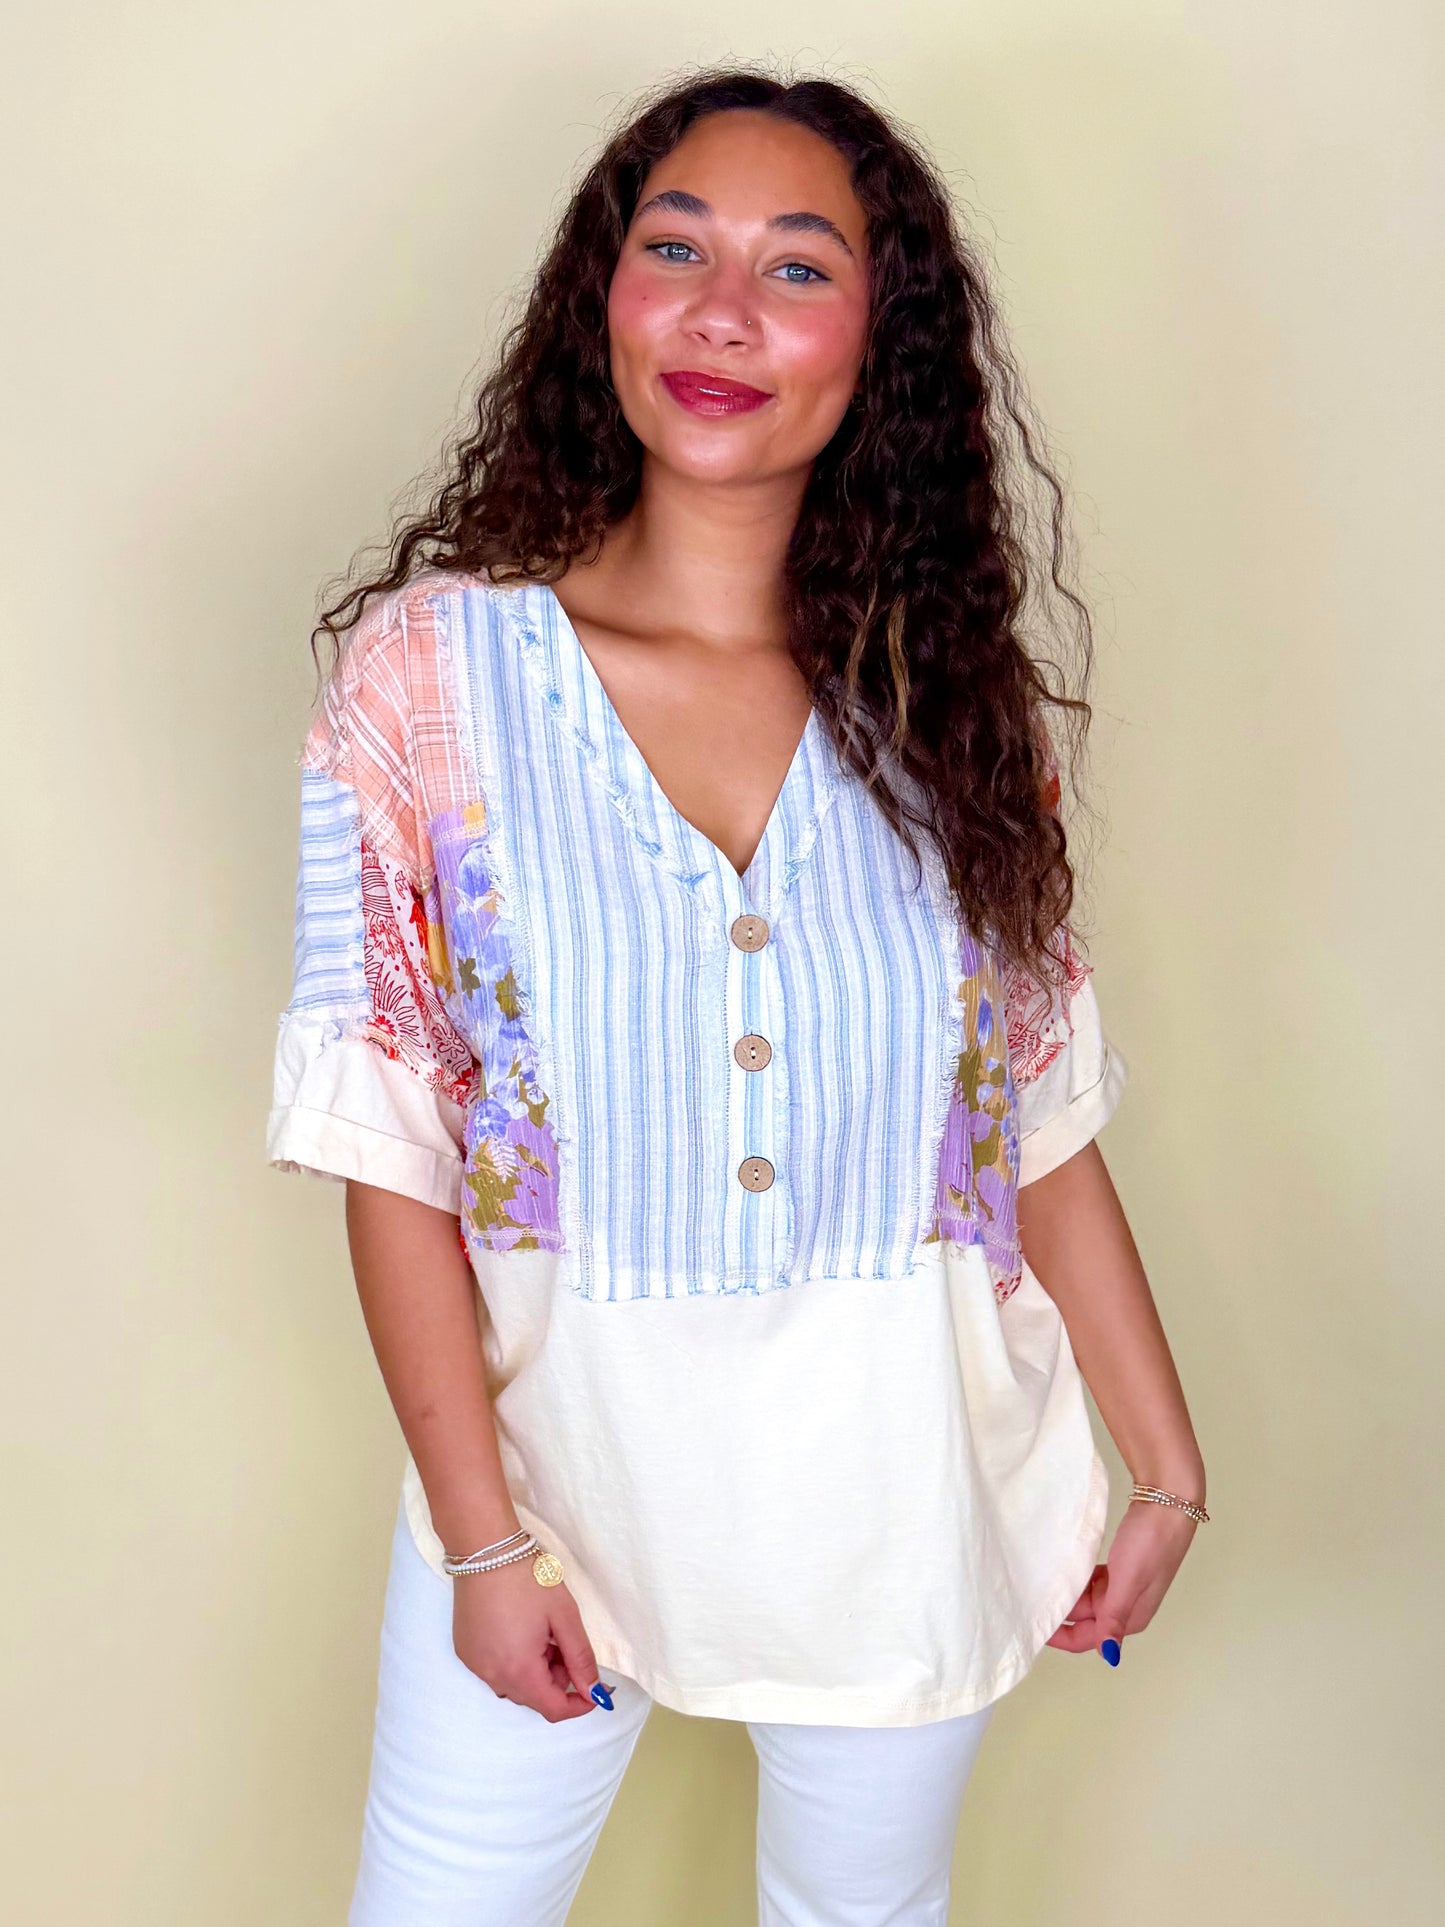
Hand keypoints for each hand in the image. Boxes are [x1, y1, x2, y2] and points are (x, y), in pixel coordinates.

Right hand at [451, 1563, 613, 1719]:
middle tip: (564, 1644)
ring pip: (513, 1686)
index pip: (553, 1709)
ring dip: (534, 1673)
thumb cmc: (528, 1580)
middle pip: (533, 1698)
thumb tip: (594, 1692)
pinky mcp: (465, 1650)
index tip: (594, 1690)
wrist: (485, 1550)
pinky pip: (494, 1671)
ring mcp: (475, 1664)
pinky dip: (512, 1663)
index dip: (578, 1705)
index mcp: (520, 1670)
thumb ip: (581, 1659)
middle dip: (556, 1681)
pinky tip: (519, 1631)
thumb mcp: (564, 1617)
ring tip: (543, 1635)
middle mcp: (492, 1675)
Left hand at [1046, 1499, 1198, 1660]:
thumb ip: (1114, 1618)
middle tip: (1026, 1599)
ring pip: (1086, 1600)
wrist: (1169, 1502)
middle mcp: (1126, 1607)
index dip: (1059, 1636)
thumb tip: (1110, 1657)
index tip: (1030, 1625)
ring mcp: (1123, 1586)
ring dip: (1067, 1596)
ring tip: (1036, 1585)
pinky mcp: (1120, 1566)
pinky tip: (1062, 1572)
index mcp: (1130, 1618)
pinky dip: (1078, 1580)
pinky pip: (1092, 1582)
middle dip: (1059, 1614)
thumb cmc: (1150, 1543)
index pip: (1086, 1638)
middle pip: (1084, 1620)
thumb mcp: (1129, 1581)